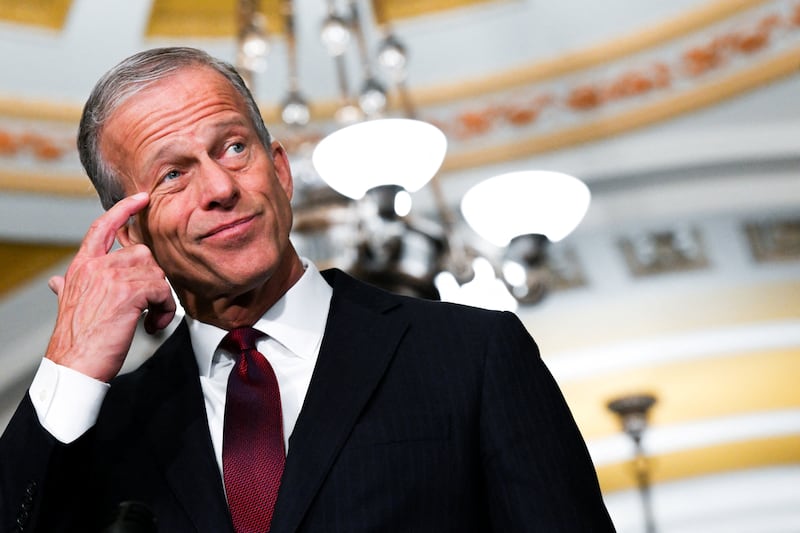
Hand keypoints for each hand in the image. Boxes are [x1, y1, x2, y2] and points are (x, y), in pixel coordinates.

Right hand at [45, 192, 175, 381]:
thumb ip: (67, 286)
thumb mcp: (68, 304)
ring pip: (156, 272)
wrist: (74, 364)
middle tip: (148, 307)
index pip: (102, 227)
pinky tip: (152, 325)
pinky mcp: (129, 290)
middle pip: (142, 254)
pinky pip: (163, 291)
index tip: (141, 199)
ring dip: (161, 299)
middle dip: (153, 280)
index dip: (123, 210)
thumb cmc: (76, 339)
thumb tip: (57, 281)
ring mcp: (112, 276)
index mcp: (82, 266)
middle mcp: (96, 266)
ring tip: (149, 319)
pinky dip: (165, 310)